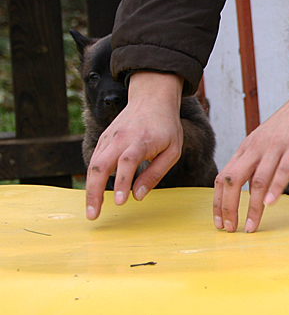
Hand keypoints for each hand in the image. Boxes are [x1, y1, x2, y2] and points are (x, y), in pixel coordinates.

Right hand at [85, 71, 183, 219]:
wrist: (152, 99)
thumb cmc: (166, 127)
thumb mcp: (173, 151)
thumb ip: (155, 173)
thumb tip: (138, 195)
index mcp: (141, 140)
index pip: (127, 162)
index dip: (122, 182)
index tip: (121, 202)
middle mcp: (121, 138)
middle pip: (101, 165)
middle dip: (94, 192)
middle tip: (93, 215)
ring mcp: (109, 138)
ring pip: (93, 164)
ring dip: (89, 188)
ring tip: (92, 210)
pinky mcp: (104, 139)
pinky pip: (94, 160)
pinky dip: (92, 178)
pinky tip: (94, 193)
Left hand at [213, 76, 288, 232]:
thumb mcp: (267, 142)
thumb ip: (257, 162)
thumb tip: (250, 187)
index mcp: (247, 148)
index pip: (222, 177)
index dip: (218, 202)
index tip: (219, 222)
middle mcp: (256, 147)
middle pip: (233, 180)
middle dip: (228, 207)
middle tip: (229, 229)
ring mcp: (275, 146)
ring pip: (258, 179)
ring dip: (253, 206)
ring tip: (251, 226)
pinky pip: (282, 169)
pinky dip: (276, 188)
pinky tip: (272, 204)